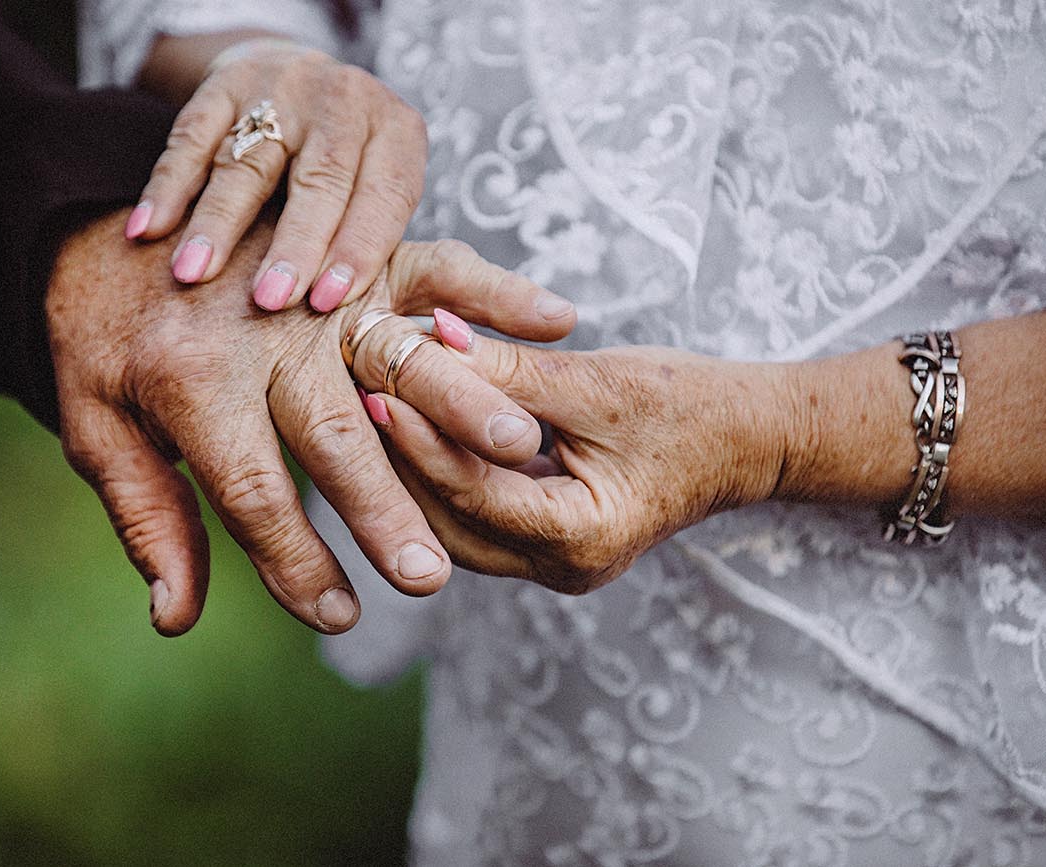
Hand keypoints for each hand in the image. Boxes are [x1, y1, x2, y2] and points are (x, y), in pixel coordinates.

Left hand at [48, 212, 574, 634]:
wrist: (99, 223)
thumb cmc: (102, 342)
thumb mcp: (95, 428)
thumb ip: (147, 519)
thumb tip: (178, 618)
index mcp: (191, 382)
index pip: (254, 494)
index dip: (296, 565)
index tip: (338, 619)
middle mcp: (261, 332)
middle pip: (335, 435)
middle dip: (384, 510)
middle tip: (429, 579)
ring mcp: (315, 281)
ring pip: (399, 354)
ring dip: (462, 403)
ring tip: (517, 453)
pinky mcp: (349, 246)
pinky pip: (433, 264)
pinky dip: (497, 287)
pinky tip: (556, 320)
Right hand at [124, 44, 426, 312]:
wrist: (299, 79)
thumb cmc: (349, 167)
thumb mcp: (380, 189)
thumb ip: (377, 245)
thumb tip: (362, 329)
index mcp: (397, 133)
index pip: (384, 194)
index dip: (358, 248)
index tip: (326, 301)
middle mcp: (345, 103)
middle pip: (320, 178)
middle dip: (293, 244)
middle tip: (268, 300)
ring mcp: (283, 89)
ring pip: (248, 161)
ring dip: (217, 222)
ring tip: (193, 274)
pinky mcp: (224, 84)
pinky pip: (190, 138)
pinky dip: (166, 188)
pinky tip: (146, 231)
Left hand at [361, 334, 792, 592]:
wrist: (749, 436)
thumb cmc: (689, 402)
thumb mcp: (596, 381)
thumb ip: (509, 372)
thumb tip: (428, 341)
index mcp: (582, 538)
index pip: (473, 492)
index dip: (419, 439)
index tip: (376, 385)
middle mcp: (563, 568)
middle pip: (449, 521)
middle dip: (402, 458)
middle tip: (359, 392)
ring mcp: (553, 563)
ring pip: (454, 522)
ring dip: (416, 466)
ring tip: (377, 402)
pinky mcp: (546, 542)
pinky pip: (477, 511)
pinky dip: (446, 468)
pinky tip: (416, 423)